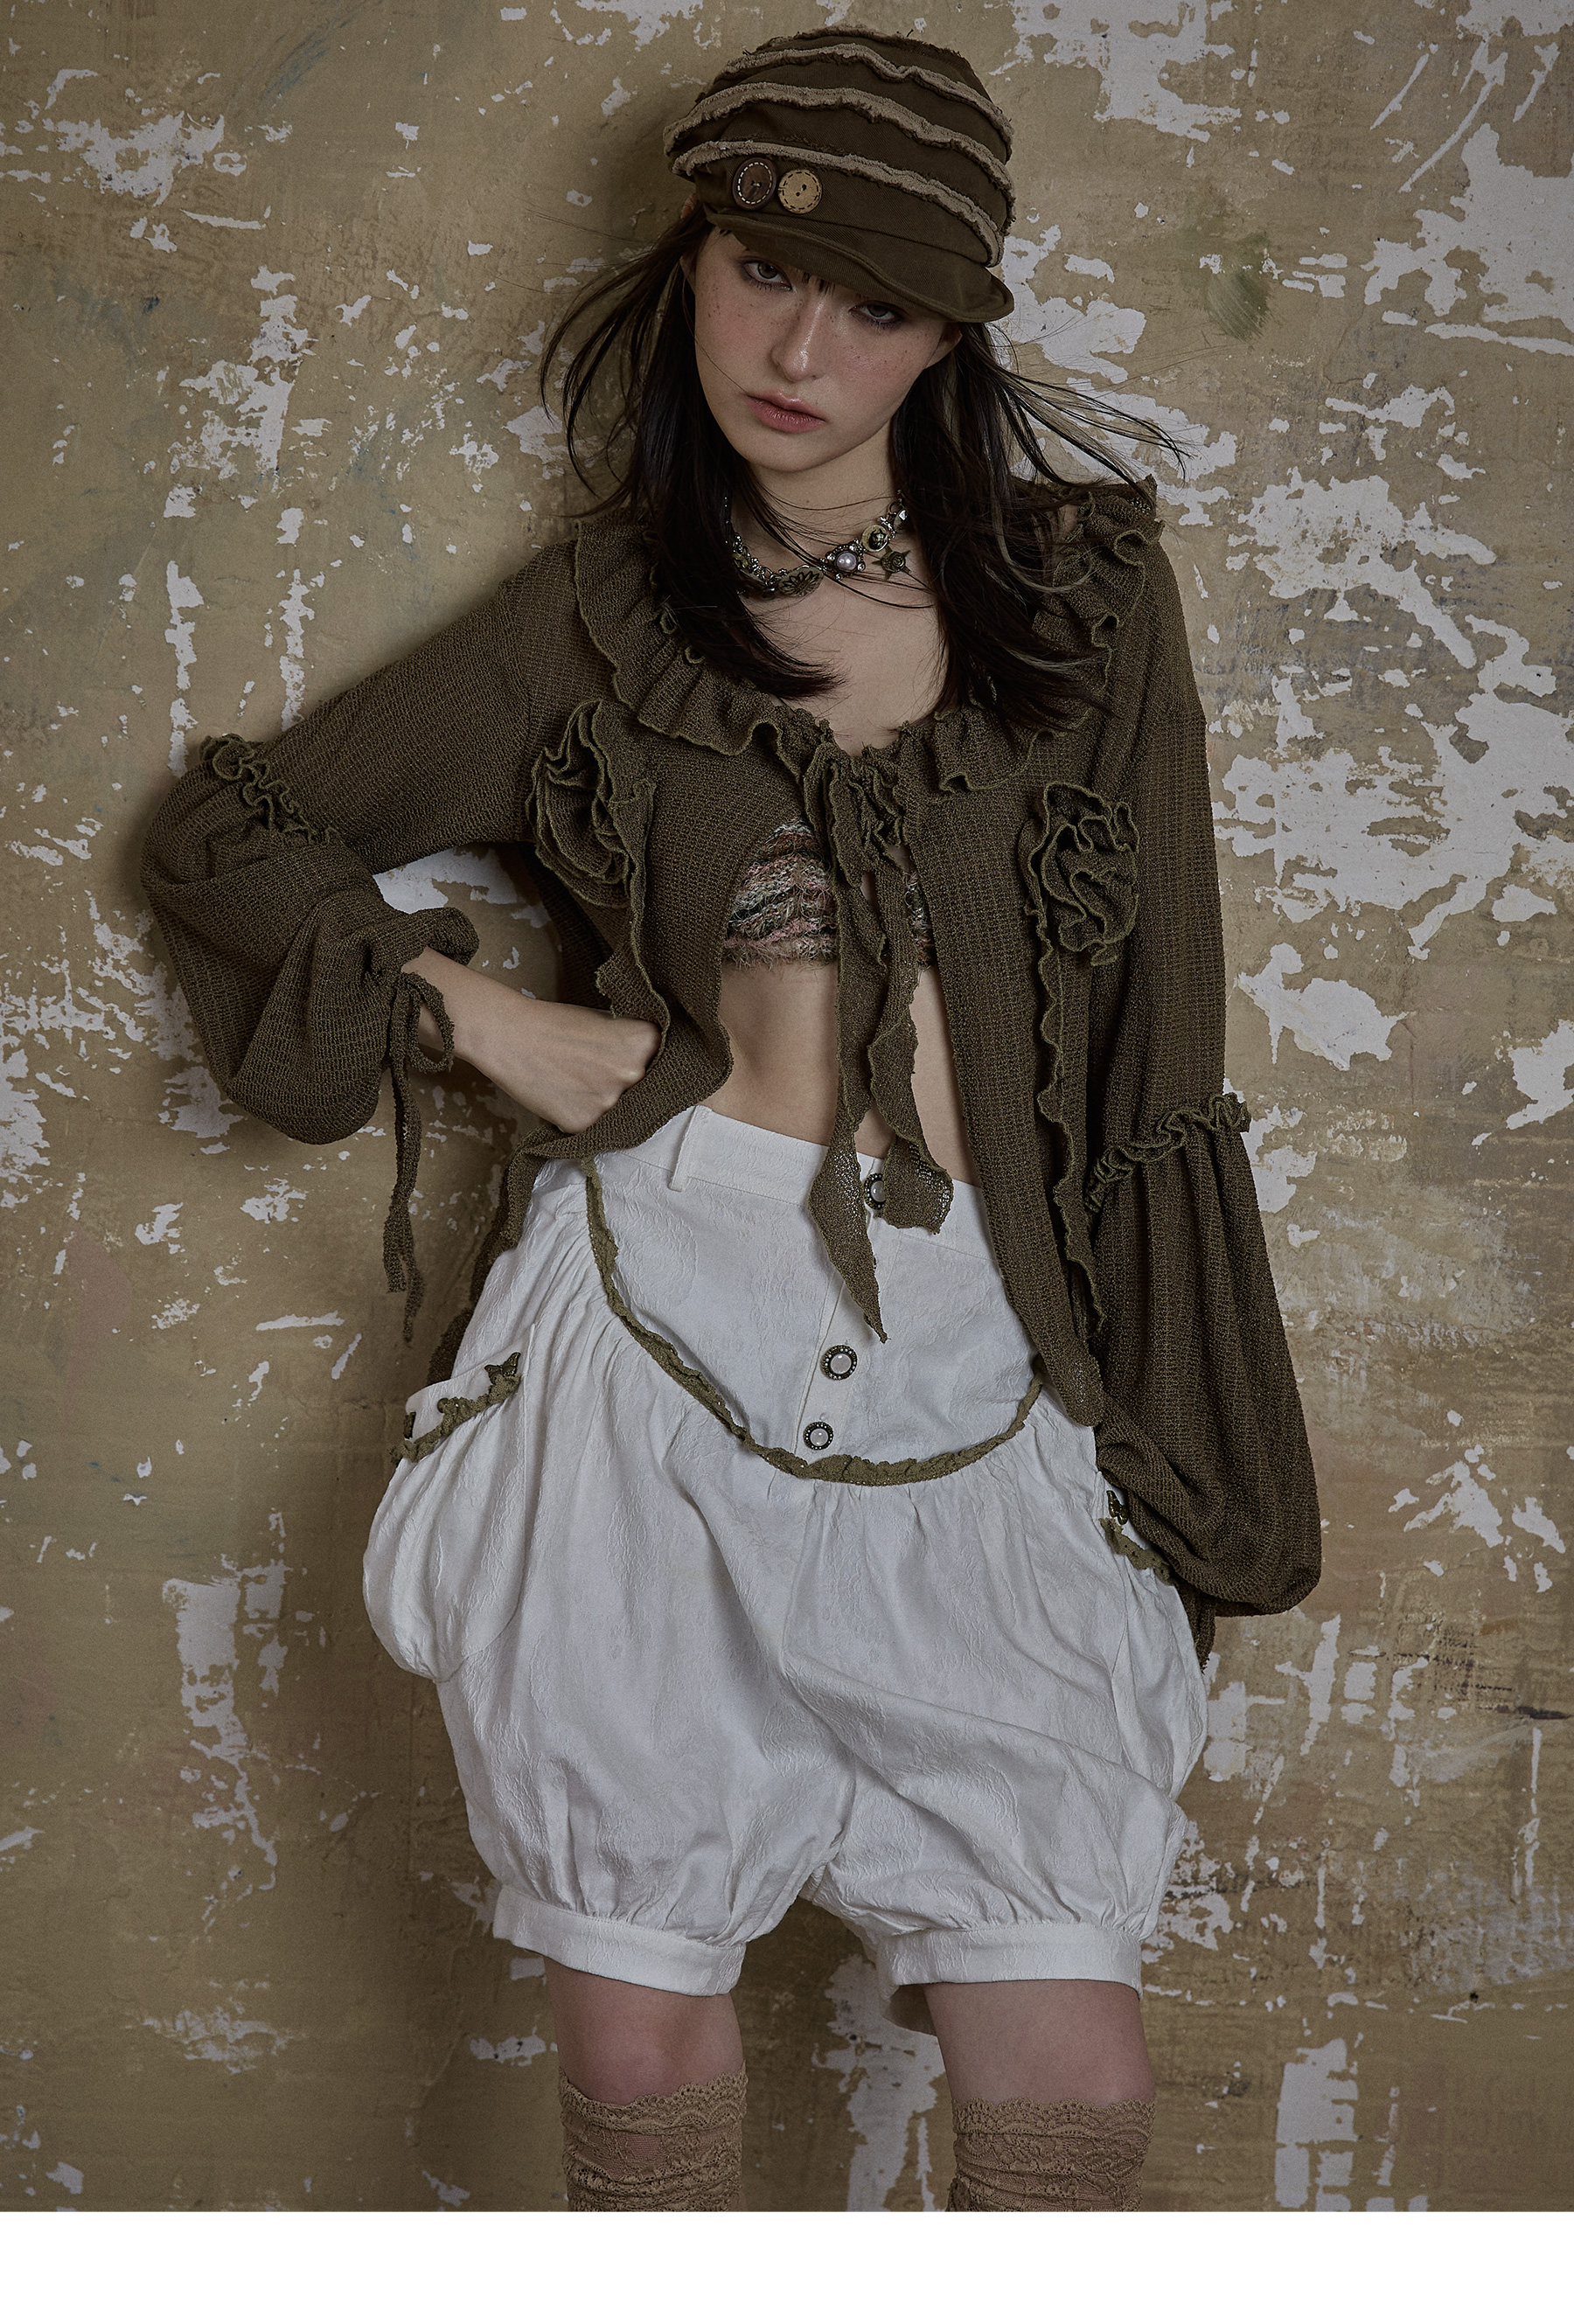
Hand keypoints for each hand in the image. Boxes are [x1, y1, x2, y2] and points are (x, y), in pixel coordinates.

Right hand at [409, 950, 657, 1132]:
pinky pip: (597, 1126)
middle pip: (647, 1090)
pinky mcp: (584, 1124)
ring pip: (622, 1112)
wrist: (510, 1036)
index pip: (665, 1060)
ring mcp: (609, 1103)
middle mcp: (632, 1074)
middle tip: (601, 1073)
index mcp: (642, 1043)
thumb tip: (653, 1063)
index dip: (650, 1062)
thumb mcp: (605, 1022)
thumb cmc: (555, 1023)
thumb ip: (633, 1043)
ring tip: (581, 1083)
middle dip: (631, 1085)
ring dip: (609, 1104)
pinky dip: (586, 1115)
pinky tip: (568, 1096)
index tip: (639, 1062)